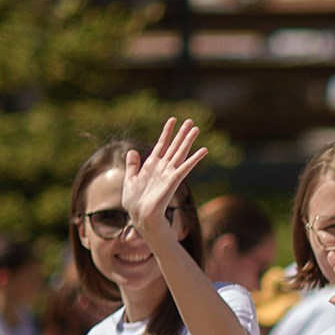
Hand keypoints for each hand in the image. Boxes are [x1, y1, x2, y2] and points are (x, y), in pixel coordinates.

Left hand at [121, 117, 209, 243]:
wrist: (140, 215)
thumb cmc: (135, 201)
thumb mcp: (130, 178)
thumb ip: (132, 164)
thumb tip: (132, 150)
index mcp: (152, 165)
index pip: (161, 144)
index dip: (167, 132)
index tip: (172, 120)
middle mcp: (163, 167)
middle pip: (174, 146)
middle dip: (182, 133)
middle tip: (191, 121)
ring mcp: (169, 173)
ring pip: (181, 152)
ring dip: (189, 140)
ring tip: (196, 128)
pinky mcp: (173, 180)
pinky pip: (186, 167)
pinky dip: (195, 158)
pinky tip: (203, 150)